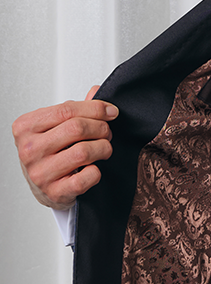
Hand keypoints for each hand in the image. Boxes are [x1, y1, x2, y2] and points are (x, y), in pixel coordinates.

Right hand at [12, 86, 118, 209]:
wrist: (43, 187)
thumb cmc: (50, 152)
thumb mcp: (56, 126)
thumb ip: (76, 108)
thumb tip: (97, 91)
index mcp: (26, 127)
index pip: (67, 109)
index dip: (96, 108)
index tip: (111, 111)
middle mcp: (29, 149)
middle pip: (77, 128)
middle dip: (101, 128)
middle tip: (107, 132)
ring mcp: (41, 172)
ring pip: (83, 151)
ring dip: (103, 148)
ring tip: (104, 149)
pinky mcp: (55, 192)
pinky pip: (87, 177)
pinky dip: (97, 171)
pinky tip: (94, 168)